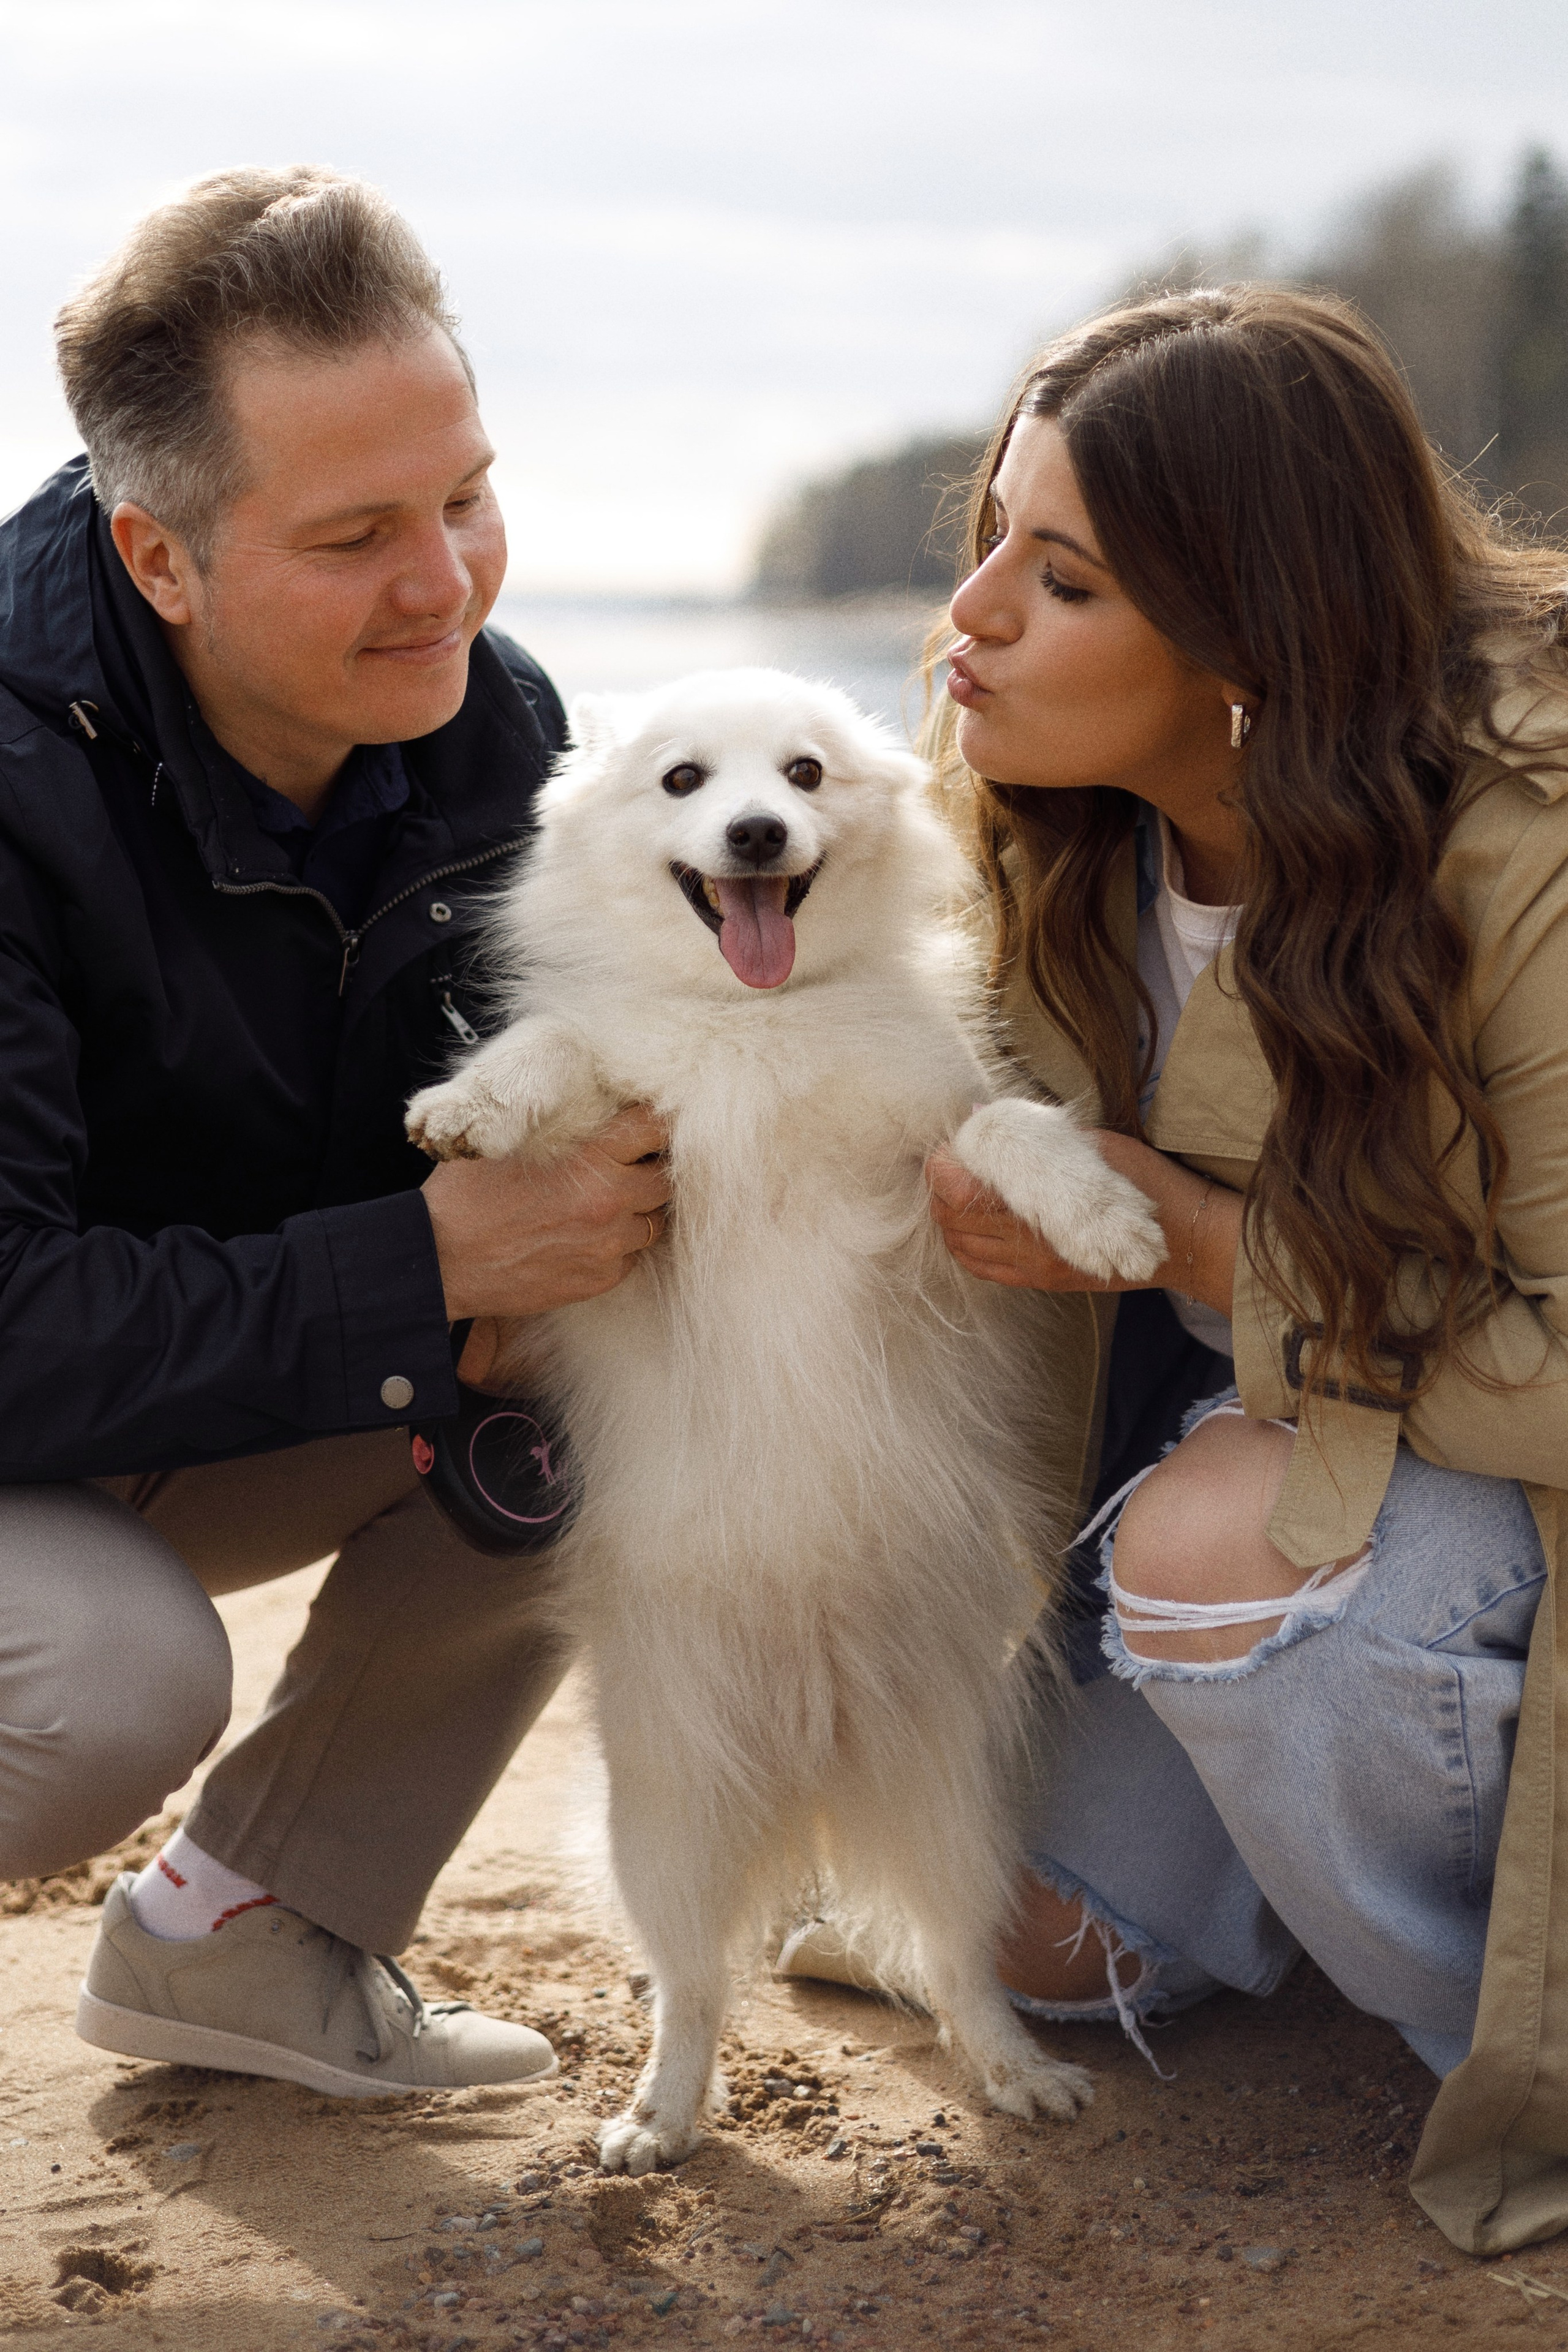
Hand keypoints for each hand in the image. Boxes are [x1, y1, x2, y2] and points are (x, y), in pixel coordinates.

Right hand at [422, 1103, 669, 1322]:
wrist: (441, 1261)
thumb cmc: (465, 1196)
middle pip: (665, 1179)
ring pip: (653, 1222)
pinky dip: (617, 1247)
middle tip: (629, 1167)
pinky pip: (630, 1258)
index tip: (646, 1127)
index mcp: (591, 1157)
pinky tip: (586, 1238)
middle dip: (650, 1170)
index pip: (654, 1128)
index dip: (653, 1125)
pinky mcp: (598, 1280)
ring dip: (637, 1211)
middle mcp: (610, 1201)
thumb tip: (590, 1110)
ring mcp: (607, 1245)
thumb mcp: (510, 1140)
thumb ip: (559, 1126)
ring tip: (606, 1205)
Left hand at [926, 1127, 1240, 1315]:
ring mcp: (1034, 1268)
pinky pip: (985, 1269)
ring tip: (961, 1193)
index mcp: (1040, 1207)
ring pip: (962, 1249)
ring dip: (951, 1221)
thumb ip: (1040, 1137)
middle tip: (953, 1164)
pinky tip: (974, 1225)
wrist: (1183, 1239)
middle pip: (951, 1222)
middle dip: (940, 1192)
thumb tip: (986, 1116)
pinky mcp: (1042, 1281)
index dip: (941, 1169)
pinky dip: (967, 1247)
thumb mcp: (1095, 1145)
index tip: (948, 1148)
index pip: (959, 1194)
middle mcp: (1029, 1245)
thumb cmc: (1146, 1182)